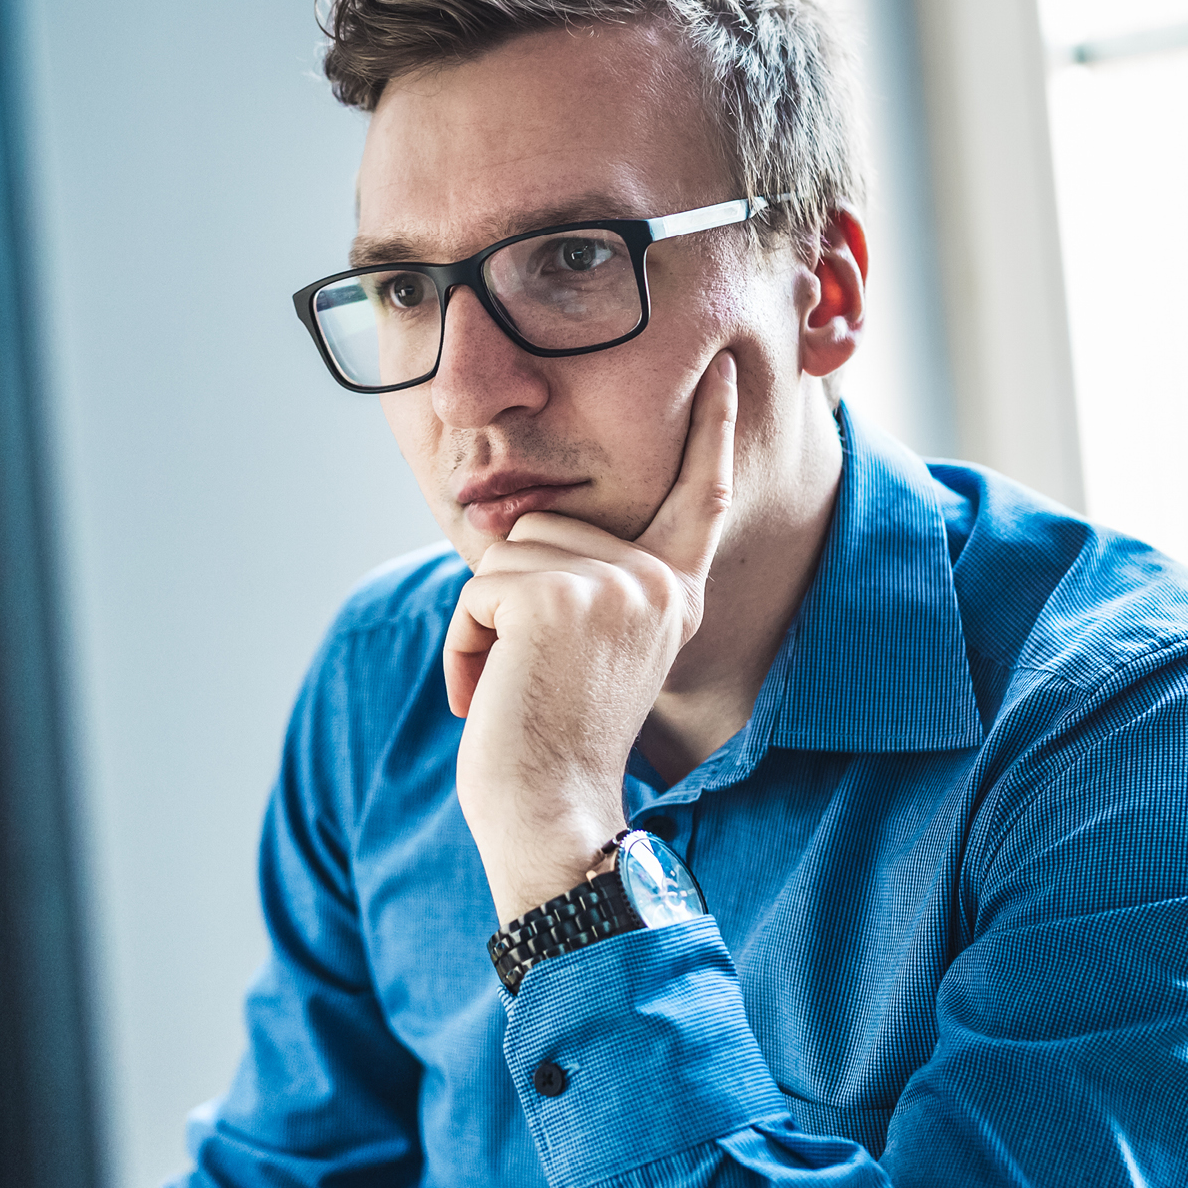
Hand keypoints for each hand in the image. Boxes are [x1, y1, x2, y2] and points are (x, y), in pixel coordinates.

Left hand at [445, 351, 737, 923]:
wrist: (553, 815)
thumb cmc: (558, 744)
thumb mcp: (592, 650)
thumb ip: (588, 586)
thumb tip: (520, 525)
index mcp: (674, 594)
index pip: (701, 496)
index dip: (713, 431)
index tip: (724, 373)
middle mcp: (657, 582)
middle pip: (548, 527)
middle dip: (514, 600)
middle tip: (536, 679)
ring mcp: (613, 586)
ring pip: (506, 553)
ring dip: (486, 623)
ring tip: (518, 687)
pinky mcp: (557, 599)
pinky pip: (476, 589)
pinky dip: (463, 645)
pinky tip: (489, 697)